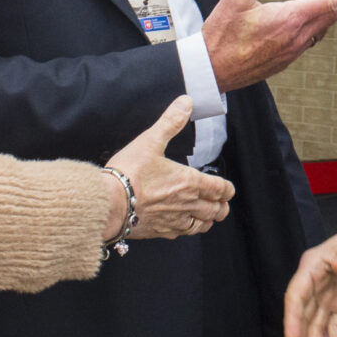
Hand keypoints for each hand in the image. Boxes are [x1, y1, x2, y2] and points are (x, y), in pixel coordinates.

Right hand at [106, 96, 234, 241]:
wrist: (109, 203)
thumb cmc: (128, 172)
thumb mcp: (150, 141)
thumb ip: (170, 122)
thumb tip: (186, 103)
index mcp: (189, 182)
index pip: (221, 189)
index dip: (227, 189)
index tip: (227, 189)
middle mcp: (187, 203)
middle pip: (216, 210)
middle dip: (222, 206)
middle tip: (221, 203)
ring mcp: (175, 220)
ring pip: (202, 225)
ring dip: (208, 220)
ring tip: (207, 216)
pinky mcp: (161, 231)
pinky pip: (183, 234)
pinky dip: (189, 229)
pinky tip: (184, 225)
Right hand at [204, 0, 336, 90]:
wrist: (213, 71)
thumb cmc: (221, 35)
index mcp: (289, 19)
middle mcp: (297, 37)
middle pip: (332, 11)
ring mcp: (293, 50)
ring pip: (321, 25)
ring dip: (320, 4)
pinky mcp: (286, 59)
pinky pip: (309, 37)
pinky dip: (310, 20)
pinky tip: (291, 13)